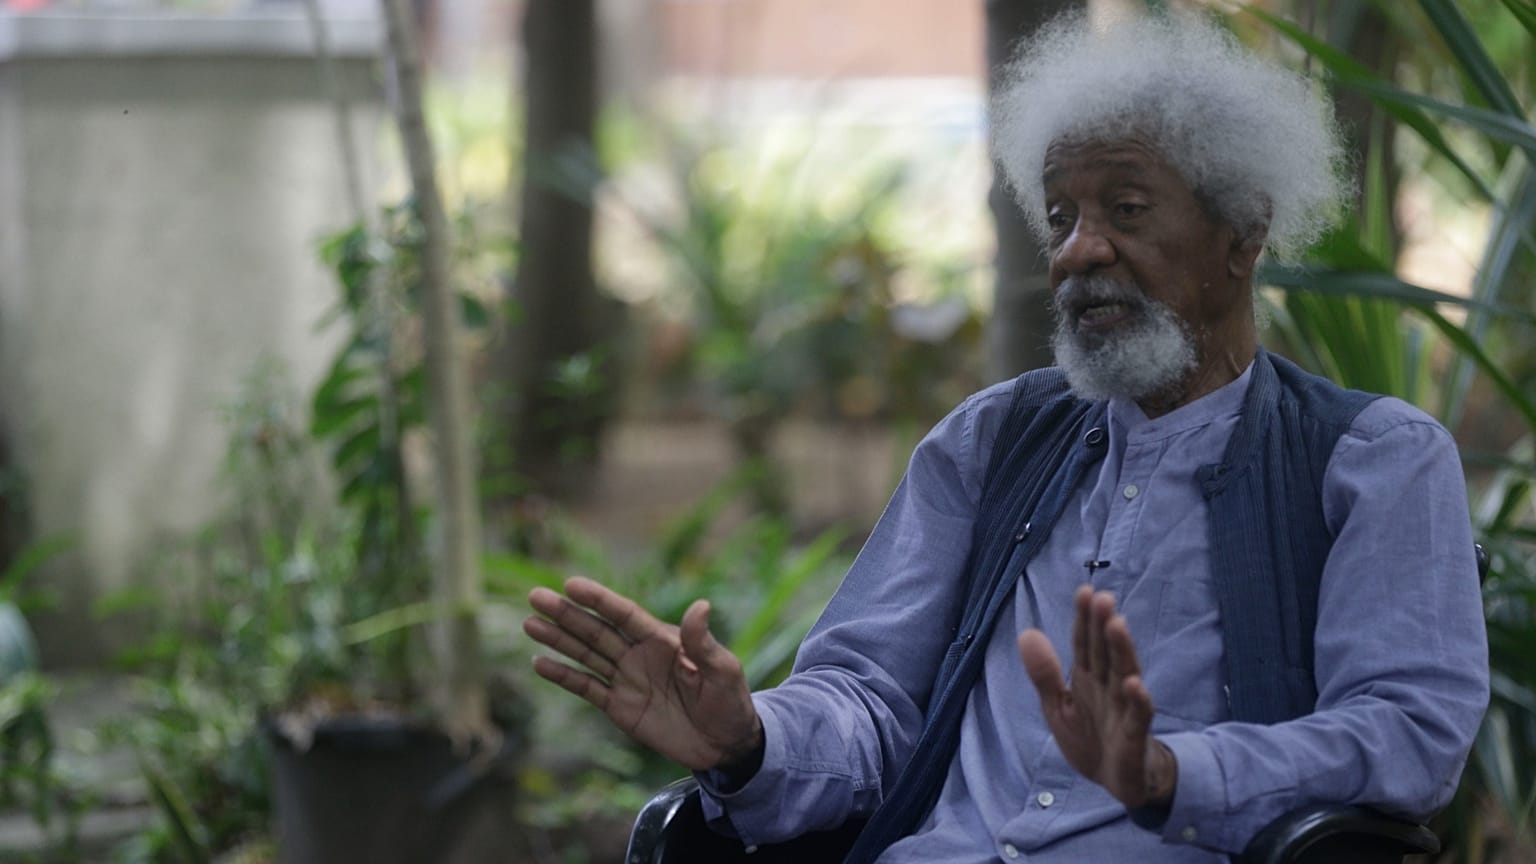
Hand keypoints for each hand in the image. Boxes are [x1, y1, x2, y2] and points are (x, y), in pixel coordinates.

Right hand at [524, 577, 762, 773]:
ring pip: (586, 654)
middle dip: (567, 614)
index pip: (625, 614)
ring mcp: (627, 679)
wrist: (726, 744)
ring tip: (529, 623)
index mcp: (663, 639)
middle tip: (535, 596)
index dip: (598, 600)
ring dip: (558, 640)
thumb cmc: (730, 701)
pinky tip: (539, 663)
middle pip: (597, 630)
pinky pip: (587, 688)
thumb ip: (703, 642)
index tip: (571, 584)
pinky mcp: (619, 706)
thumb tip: (701, 605)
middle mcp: (639, 654)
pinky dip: (564, 676)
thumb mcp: (723, 670)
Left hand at [1018, 585, 1176, 808]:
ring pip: (1124, 674)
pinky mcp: (1134, 734)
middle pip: (1105, 652)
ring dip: (1121, 650)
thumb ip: (1044, 673)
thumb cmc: (1090, 739)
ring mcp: (1123, 708)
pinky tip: (1134, 684)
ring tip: (1117, 624)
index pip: (1084, 643)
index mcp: (1087, 678)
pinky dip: (1137, 700)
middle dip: (1102, 625)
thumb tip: (1026, 632)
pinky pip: (1138, 715)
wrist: (1116, 781)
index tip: (1085, 591)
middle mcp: (1107, 686)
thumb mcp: (1058, 707)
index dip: (1083, 619)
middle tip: (1102, 597)